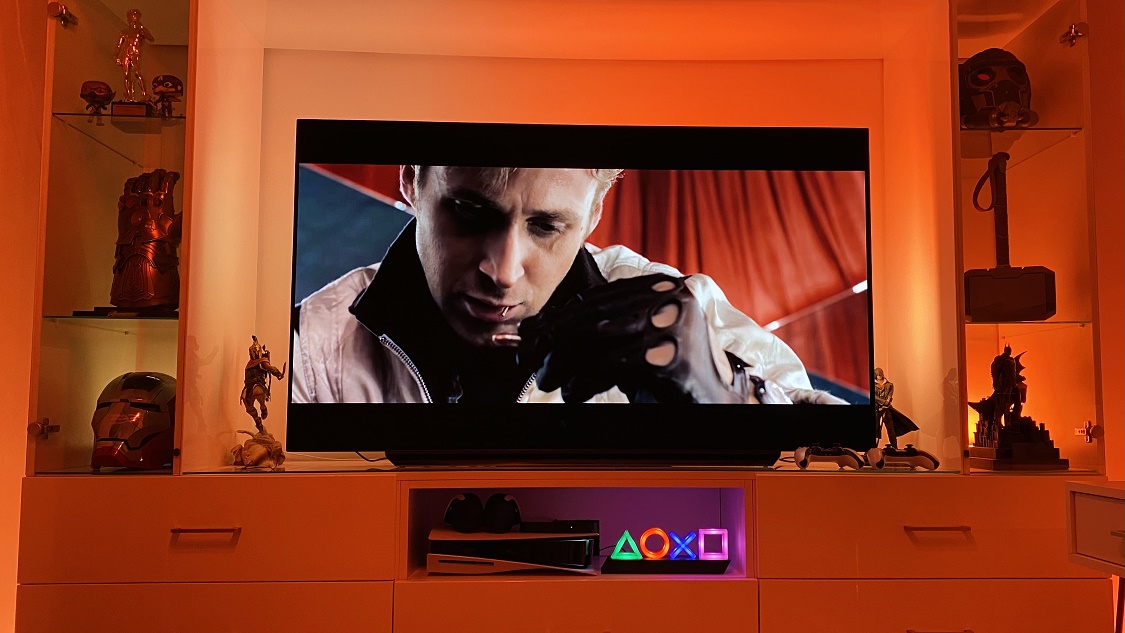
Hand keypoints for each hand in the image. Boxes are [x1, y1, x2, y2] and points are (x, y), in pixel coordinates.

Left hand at [517, 273, 749, 403]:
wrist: (712, 403)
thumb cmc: (668, 373)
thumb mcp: (631, 344)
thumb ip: (599, 331)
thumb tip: (538, 331)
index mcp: (660, 286)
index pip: (597, 298)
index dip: (558, 318)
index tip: (530, 338)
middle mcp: (671, 296)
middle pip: (594, 315)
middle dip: (553, 339)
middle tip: (528, 360)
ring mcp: (676, 323)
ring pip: (598, 336)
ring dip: (564, 361)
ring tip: (548, 379)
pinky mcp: (676, 355)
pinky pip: (615, 364)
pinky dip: (587, 380)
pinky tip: (573, 393)